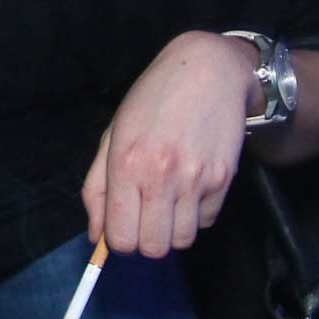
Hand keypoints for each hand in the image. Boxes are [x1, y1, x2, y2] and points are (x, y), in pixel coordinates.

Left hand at [81, 31, 255, 257]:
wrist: (208, 70)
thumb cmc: (153, 100)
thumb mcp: (113, 134)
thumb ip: (97, 188)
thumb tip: (95, 235)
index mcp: (126, 163)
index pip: (120, 238)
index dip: (118, 241)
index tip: (122, 226)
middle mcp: (161, 175)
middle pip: (153, 248)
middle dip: (146, 239)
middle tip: (146, 215)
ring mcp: (196, 179)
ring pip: (182, 241)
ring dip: (172, 229)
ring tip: (169, 199)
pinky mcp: (223, 179)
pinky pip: (206, 222)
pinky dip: (197, 213)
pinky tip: (191, 185)